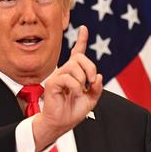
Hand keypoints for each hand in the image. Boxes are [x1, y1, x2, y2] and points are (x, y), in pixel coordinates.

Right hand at [32, 26, 102, 151]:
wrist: (62, 123)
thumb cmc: (74, 111)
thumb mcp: (91, 99)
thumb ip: (97, 88)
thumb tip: (98, 76)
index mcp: (75, 73)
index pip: (77, 53)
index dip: (81, 40)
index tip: (84, 28)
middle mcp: (65, 71)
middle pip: (80, 58)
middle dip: (90, 67)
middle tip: (91, 82)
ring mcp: (58, 76)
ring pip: (74, 67)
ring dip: (82, 80)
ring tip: (80, 91)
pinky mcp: (52, 83)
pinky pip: (68, 78)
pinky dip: (75, 86)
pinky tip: (74, 93)